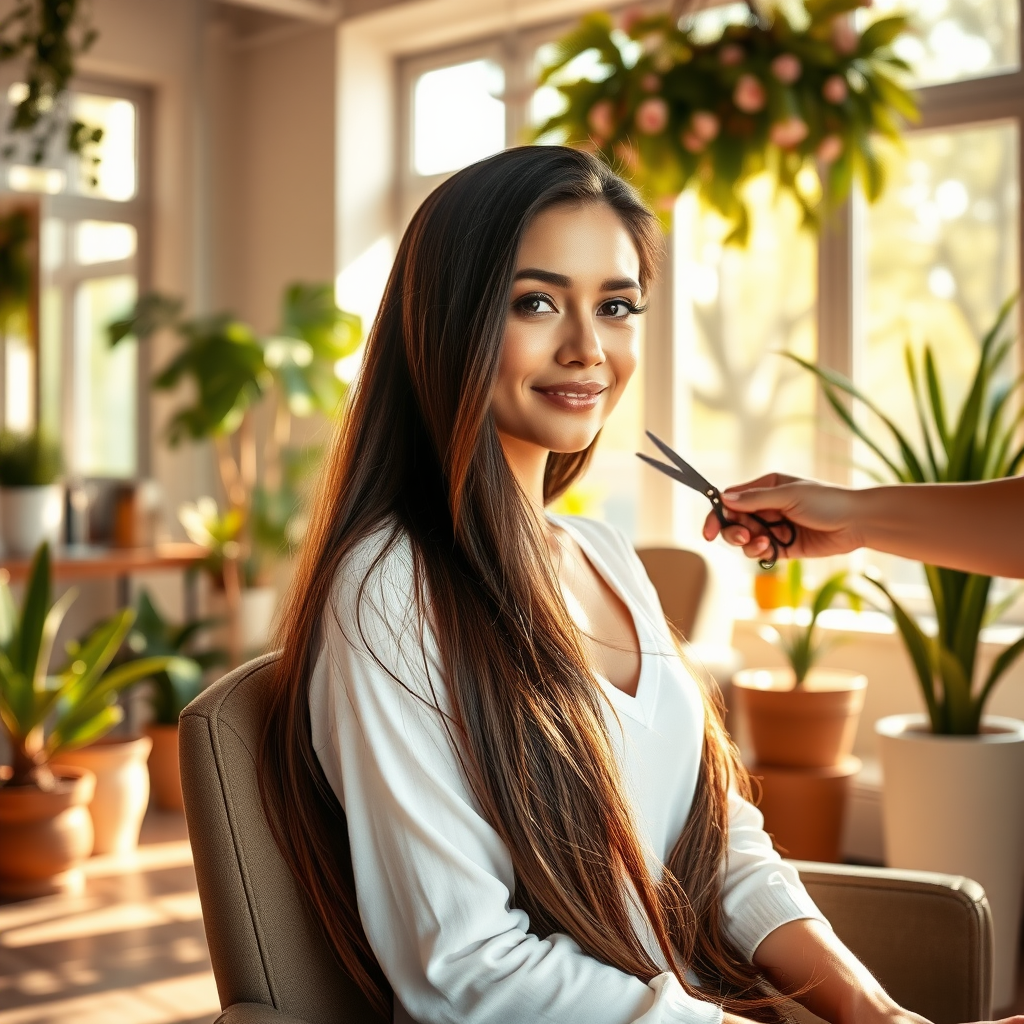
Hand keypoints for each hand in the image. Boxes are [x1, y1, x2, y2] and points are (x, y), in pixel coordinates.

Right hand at [701, 473, 866, 560]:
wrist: (856, 522)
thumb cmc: (826, 501)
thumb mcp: (788, 495)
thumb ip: (755, 499)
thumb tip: (724, 499)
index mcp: (766, 488)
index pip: (731, 500)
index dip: (717, 514)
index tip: (709, 531)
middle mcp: (767, 508)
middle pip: (734, 522)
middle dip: (733, 532)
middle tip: (742, 538)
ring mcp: (774, 528)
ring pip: (746, 540)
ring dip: (748, 544)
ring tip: (765, 543)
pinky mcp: (783, 547)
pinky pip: (761, 552)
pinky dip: (761, 553)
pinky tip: (772, 549)